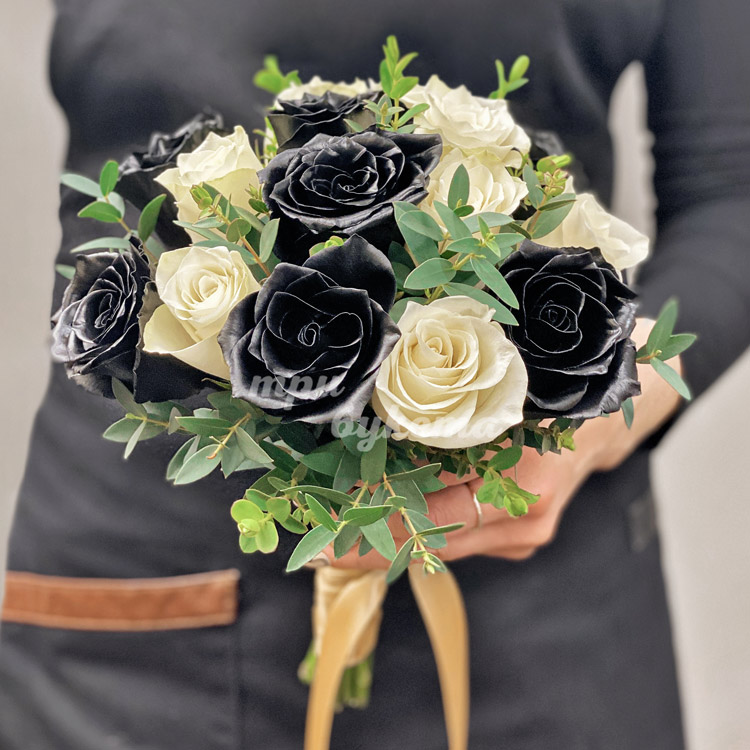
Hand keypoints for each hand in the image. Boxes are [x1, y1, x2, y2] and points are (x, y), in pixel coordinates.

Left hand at [324, 319, 682, 568]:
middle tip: (314, 543)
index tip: (328, 531)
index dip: (379, 521)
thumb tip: (384, 416)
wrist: (618, 414)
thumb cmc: (565, 386)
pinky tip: (377, 523)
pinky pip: (458, 535)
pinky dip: (417, 530)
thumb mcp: (516, 381)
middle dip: (371, 541)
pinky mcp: (518, 535)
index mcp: (526, 482)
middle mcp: (524, 519)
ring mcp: (523, 534)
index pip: (435, 511)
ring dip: (388, 539)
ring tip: (332, 536)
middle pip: (431, 538)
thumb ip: (459, 408)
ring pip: (441, 542)